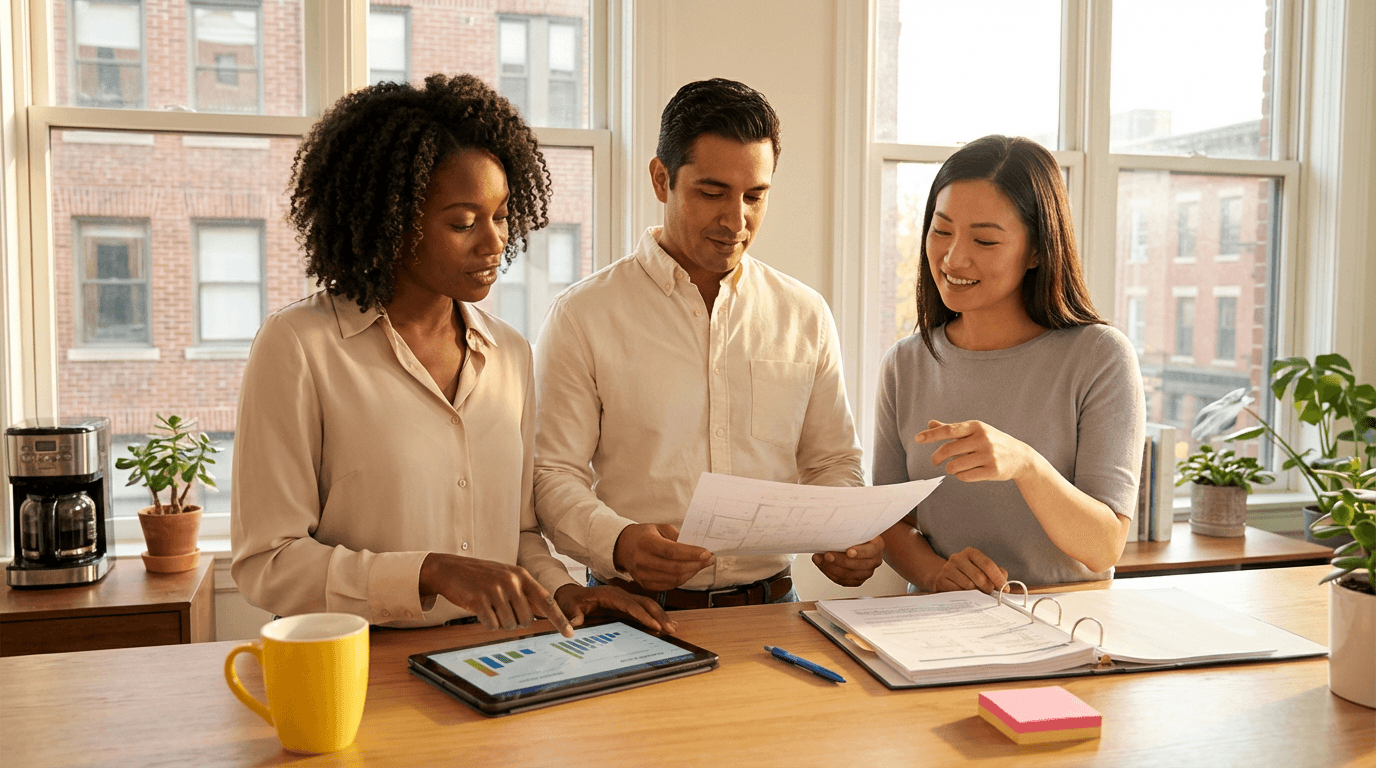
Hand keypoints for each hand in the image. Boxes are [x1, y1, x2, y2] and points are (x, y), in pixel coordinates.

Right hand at [419, 553, 574, 637]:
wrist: (450, 568)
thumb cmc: (481, 576)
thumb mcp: (506, 577)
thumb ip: (524, 593)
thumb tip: (543, 615)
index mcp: (521, 575)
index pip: (546, 600)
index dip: (559, 619)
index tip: (570, 633)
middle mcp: (511, 581)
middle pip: (527, 619)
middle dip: (516, 621)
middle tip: (502, 610)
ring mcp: (495, 590)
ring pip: (510, 624)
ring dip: (500, 622)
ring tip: (490, 608)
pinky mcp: (479, 600)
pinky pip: (492, 625)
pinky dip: (487, 623)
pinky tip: (480, 610)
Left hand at [553, 584, 679, 633]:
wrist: (570, 595)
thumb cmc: (570, 601)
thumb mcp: (568, 607)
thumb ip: (573, 614)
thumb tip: (576, 622)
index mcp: (610, 594)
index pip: (630, 605)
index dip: (643, 615)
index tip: (655, 625)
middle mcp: (620, 595)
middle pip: (644, 603)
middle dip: (659, 615)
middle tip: (671, 629)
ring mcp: (624, 600)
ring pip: (647, 606)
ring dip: (660, 616)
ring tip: (672, 628)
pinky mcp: (624, 606)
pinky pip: (642, 610)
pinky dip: (653, 617)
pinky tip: (662, 626)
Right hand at [612, 523, 714, 590]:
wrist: (622, 547)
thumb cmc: (643, 535)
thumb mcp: (659, 527)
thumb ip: (677, 537)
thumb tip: (697, 548)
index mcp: (646, 542)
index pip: (672, 551)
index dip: (691, 554)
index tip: (707, 553)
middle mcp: (642, 560)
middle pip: (675, 568)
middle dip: (697, 564)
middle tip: (709, 559)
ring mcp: (642, 575)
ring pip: (675, 580)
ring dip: (692, 572)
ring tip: (701, 564)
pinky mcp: (645, 584)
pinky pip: (669, 585)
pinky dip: (683, 579)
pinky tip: (688, 571)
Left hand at [811, 535, 884, 586]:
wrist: (852, 541)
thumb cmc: (854, 534)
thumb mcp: (854, 528)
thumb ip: (847, 530)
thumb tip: (831, 530)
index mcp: (877, 545)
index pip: (871, 550)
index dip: (860, 552)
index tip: (848, 551)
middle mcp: (875, 560)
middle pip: (859, 565)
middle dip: (840, 560)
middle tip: (827, 554)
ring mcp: (867, 572)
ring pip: (849, 575)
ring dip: (832, 568)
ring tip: (820, 559)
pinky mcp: (858, 580)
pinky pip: (843, 581)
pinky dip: (831, 574)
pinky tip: (823, 566)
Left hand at [916, 420, 1034, 482]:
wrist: (1020, 457)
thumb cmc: (993, 442)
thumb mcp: (975, 431)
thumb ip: (952, 429)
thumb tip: (931, 424)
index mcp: (976, 427)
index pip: (949, 430)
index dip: (932, 435)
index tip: (918, 439)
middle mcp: (982, 439)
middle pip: (948, 450)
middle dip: (937, 457)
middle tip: (935, 461)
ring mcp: (988, 455)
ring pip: (955, 465)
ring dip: (950, 468)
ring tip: (954, 467)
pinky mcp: (993, 470)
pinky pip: (965, 476)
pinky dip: (960, 476)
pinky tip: (965, 472)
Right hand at [927, 547, 1007, 593]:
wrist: (946, 578)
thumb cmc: (970, 575)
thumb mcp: (984, 570)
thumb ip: (998, 574)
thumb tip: (1007, 586)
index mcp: (971, 552)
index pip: (987, 564)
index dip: (998, 579)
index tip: (1005, 590)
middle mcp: (957, 557)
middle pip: (979, 576)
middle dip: (988, 588)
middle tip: (991, 595)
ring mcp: (947, 568)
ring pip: (968, 586)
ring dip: (976, 593)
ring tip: (977, 594)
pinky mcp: (941, 580)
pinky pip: (957, 592)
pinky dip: (964, 596)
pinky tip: (965, 595)